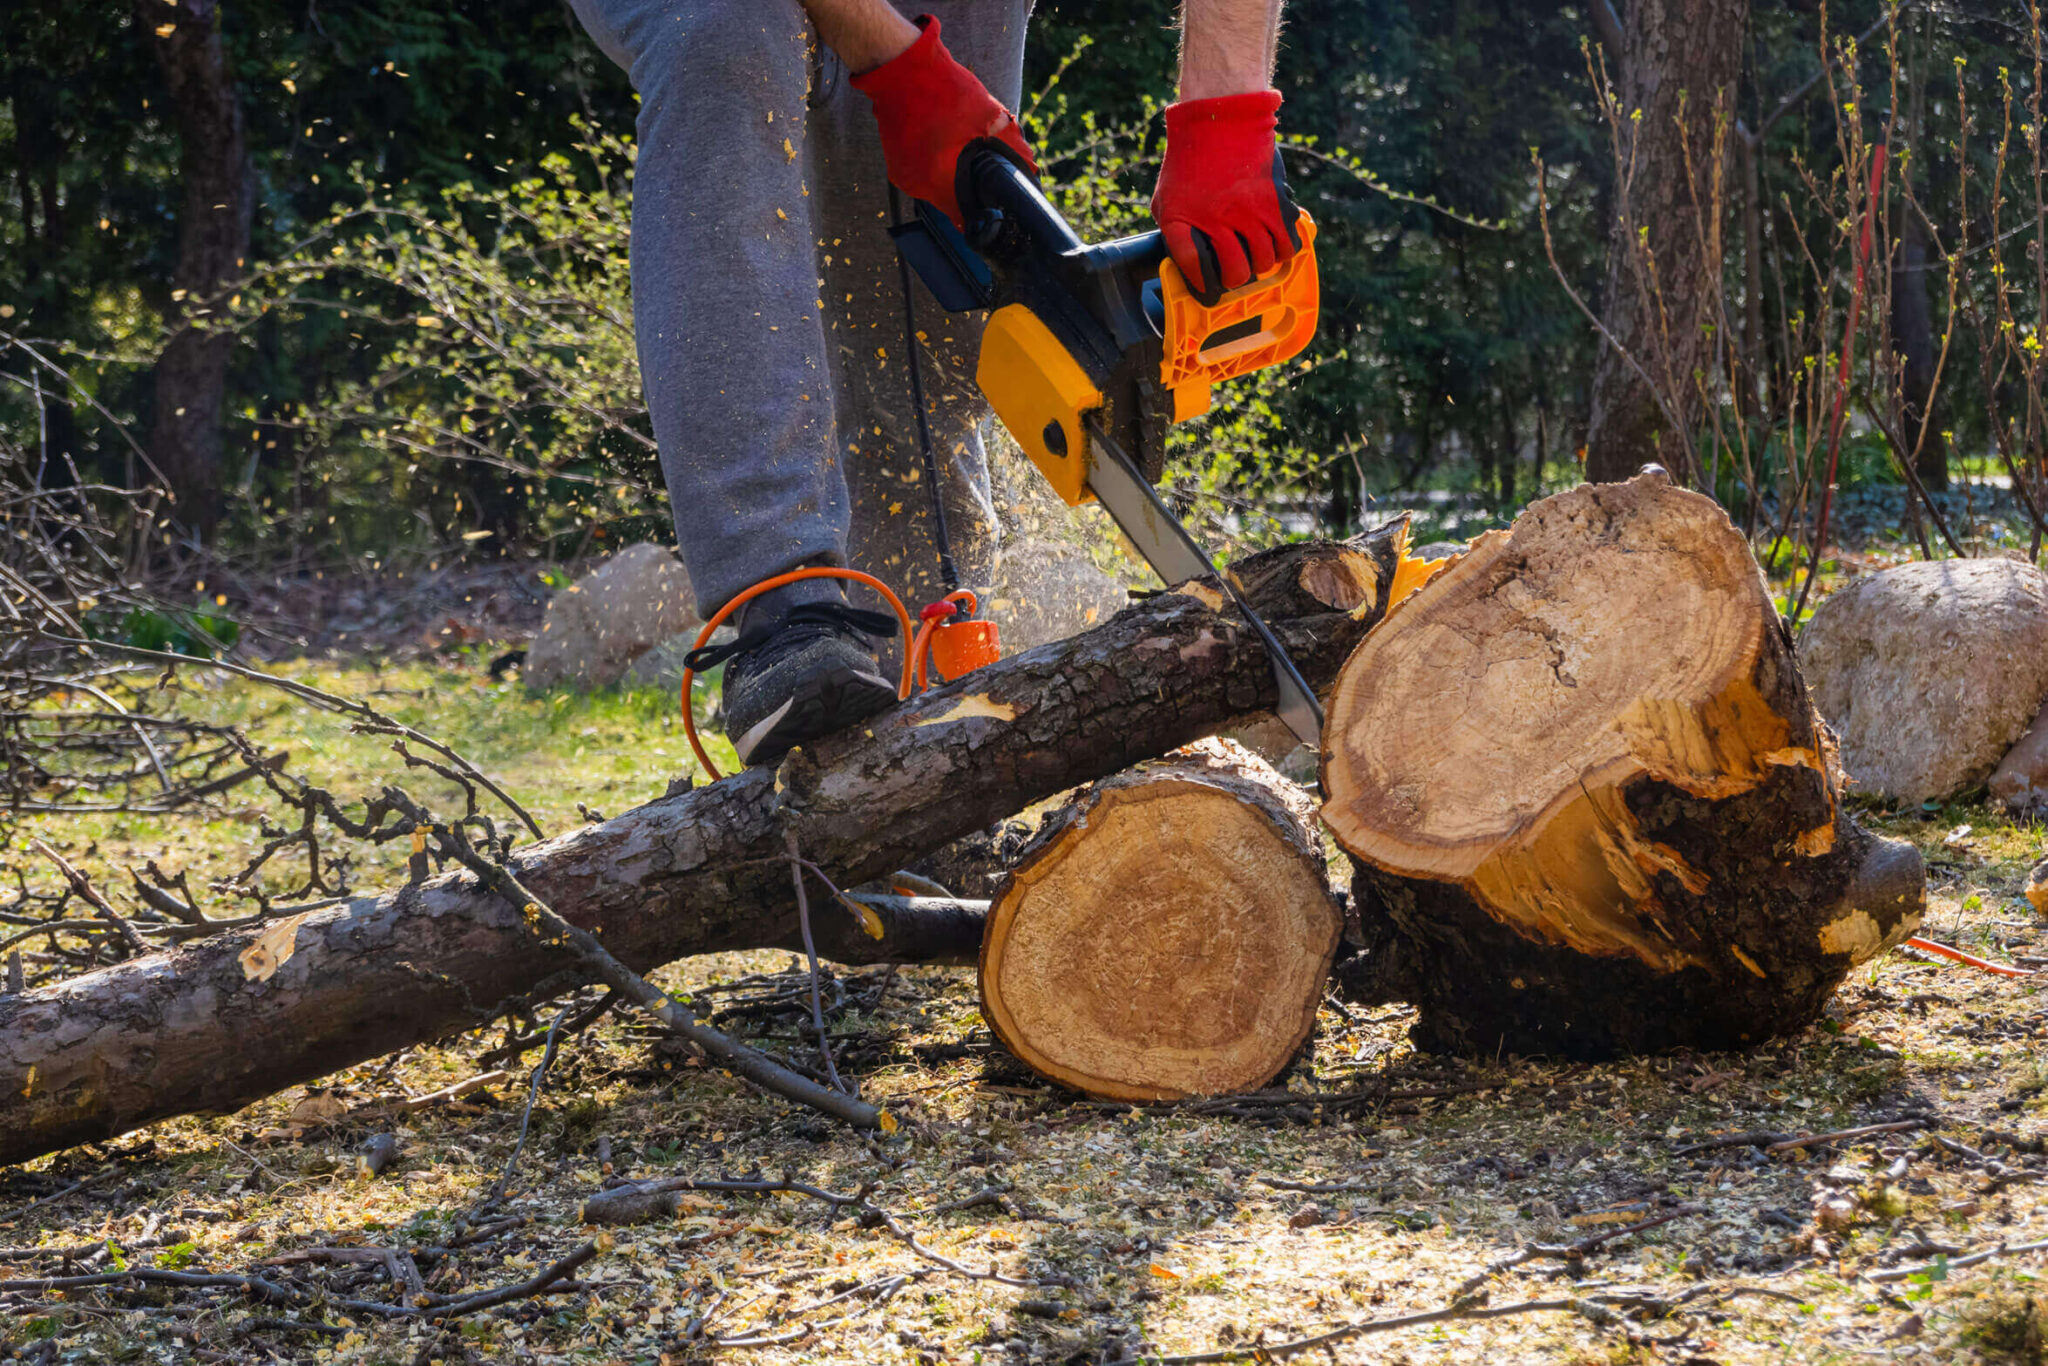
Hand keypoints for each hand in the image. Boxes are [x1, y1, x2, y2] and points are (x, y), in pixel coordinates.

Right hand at [850, 15, 1036, 226]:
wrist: (900, 68)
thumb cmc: (944, 89)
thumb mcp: (987, 115)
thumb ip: (1012, 145)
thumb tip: (1031, 169)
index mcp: (939, 180)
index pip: (965, 218)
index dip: (983, 211)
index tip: (992, 204)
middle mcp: (917, 185)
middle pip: (951, 202)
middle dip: (968, 188)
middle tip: (980, 166)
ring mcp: (902, 176)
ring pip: (936, 189)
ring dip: (951, 175)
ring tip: (958, 147)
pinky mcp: (895, 165)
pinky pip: (922, 175)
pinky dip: (934, 165)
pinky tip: (941, 142)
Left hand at [1150, 89, 1300, 297]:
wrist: (1220, 117)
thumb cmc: (1189, 160)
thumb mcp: (1167, 197)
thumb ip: (1174, 232)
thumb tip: (1187, 264)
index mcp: (1186, 219)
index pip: (1195, 268)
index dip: (1202, 285)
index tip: (1207, 288)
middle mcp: (1220, 219)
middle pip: (1237, 274)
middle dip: (1236, 278)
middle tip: (1235, 268)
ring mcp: (1252, 211)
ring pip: (1266, 262)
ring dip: (1261, 263)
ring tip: (1255, 252)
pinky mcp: (1276, 202)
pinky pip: (1290, 243)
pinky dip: (1284, 249)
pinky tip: (1274, 240)